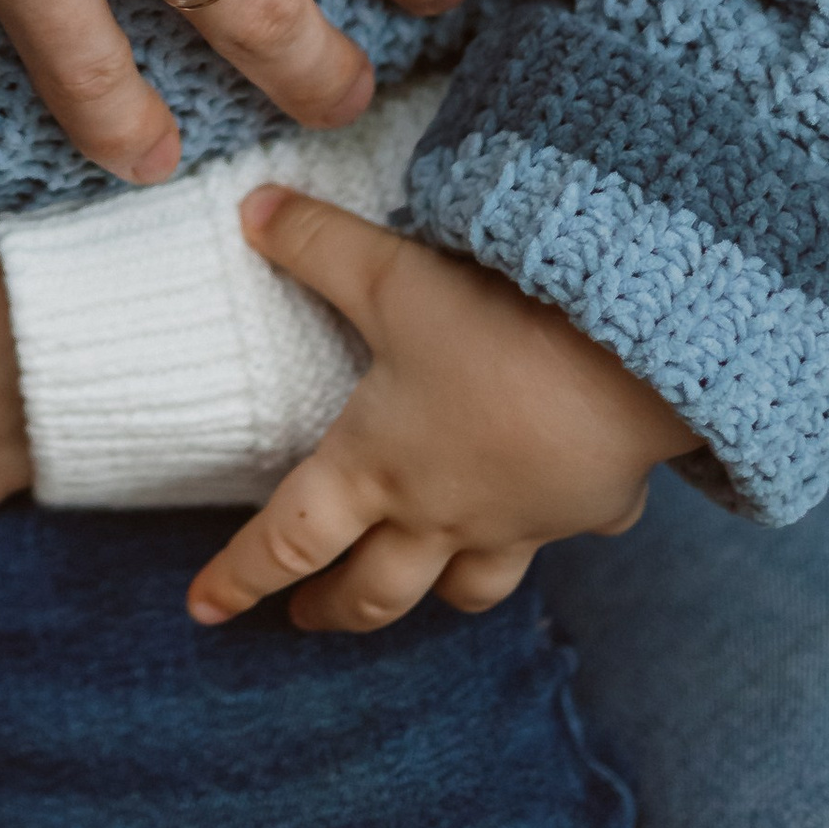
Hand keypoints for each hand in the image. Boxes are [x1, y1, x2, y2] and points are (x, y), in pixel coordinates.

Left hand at [186, 187, 693, 635]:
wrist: (626, 363)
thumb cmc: (493, 327)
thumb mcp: (387, 274)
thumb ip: (314, 243)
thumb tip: (249, 207)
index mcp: (375, 467)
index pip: (288, 541)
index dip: (239, 578)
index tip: (202, 611)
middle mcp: (440, 512)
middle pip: (375, 590)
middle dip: (333, 609)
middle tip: (302, 619)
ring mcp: (516, 522)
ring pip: (463, 590)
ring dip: (429, 599)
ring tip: (410, 596)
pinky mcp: (584, 509)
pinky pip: (558, 537)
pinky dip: (542, 536)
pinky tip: (545, 518)